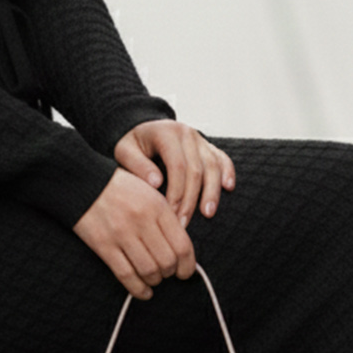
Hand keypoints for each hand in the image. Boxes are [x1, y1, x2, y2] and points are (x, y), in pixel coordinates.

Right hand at [73, 169, 193, 300]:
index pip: (182, 245)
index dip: (188, 265)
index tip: (186, 272)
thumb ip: (167, 217)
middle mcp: (142, 220)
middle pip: (167, 261)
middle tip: (168, 273)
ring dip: (155, 280)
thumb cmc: (120, 189)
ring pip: (148, 270)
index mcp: (157, 206)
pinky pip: (126, 274)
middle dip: (171, 273)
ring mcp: (122, 233)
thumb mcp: (149, 193)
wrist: (82, 182)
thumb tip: (182, 250)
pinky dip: (138, 289)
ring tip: (154, 279)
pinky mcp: (104, 245)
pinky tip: (144, 292)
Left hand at [114, 121, 235, 229]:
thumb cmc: (132, 145)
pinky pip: (222, 158)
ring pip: (213, 166)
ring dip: (212, 192)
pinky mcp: (208, 146)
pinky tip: (228, 188)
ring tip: (208, 214)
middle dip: (191, 200)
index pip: (177, 166)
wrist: (142, 129)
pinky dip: (228, 172)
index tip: (170, 214)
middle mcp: (186, 134)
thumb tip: (156, 183)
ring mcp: (200, 139)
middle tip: (184, 223)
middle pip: (196, 169)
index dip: (176, 192)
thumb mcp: (124, 151)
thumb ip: (137, 165)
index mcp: (166, 133)